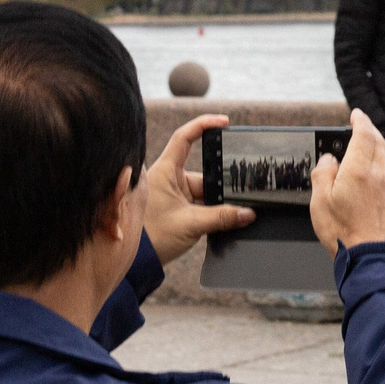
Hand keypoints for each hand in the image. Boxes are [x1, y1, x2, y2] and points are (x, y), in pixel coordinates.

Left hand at [142, 113, 254, 262]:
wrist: (136, 260)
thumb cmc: (152, 236)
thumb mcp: (191, 224)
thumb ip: (222, 217)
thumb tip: (248, 213)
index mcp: (165, 171)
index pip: (184, 138)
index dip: (204, 125)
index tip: (224, 122)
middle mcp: (168, 179)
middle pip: (203, 173)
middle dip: (221, 185)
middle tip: (238, 194)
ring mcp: (172, 194)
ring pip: (204, 192)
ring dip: (216, 203)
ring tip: (229, 215)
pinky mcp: (176, 208)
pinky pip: (200, 204)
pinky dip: (212, 212)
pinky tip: (222, 221)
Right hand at [310, 111, 384, 254]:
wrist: (370, 257)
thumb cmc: (343, 231)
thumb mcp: (319, 200)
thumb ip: (322, 173)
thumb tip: (328, 160)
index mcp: (360, 170)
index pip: (364, 135)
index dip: (360, 121)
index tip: (356, 114)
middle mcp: (379, 176)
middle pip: (378, 143)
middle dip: (369, 131)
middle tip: (359, 125)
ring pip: (382, 160)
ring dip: (372, 150)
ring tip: (356, 153)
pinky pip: (383, 177)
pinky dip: (374, 170)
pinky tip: (363, 180)